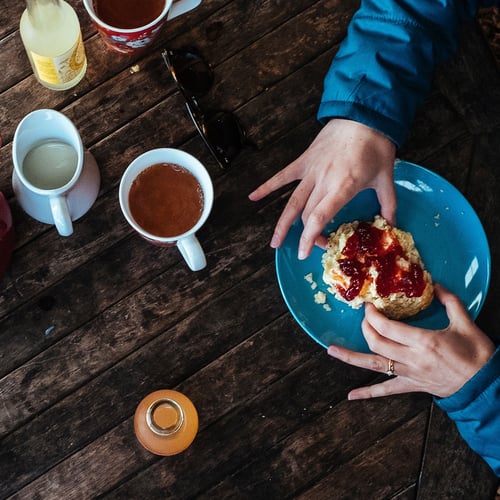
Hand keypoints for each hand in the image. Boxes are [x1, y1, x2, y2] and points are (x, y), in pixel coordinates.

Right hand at [249, 118, 396, 258]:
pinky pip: (282, 176)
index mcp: (342, 187)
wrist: (364, 115)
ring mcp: (310, 171)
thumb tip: (391, 225)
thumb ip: (388, 205)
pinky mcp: (304, 161)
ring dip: (282, 224)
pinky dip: (266, 186)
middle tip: (314, 247)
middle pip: (306, 215)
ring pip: (291, 202)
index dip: (310, 238)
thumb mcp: (386, 178)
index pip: (318, 217)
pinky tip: (252, 197)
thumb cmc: (376, 146)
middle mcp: (322, 181)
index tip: (307, 253)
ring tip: (274, 243)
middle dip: (308, 236)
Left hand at [327, 284, 495, 398]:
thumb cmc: (477, 355)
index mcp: (424, 342)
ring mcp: (409, 374)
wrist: (485, 386)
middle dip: (365, 327)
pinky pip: (386, 390)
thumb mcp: (465, 323)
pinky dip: (368, 393)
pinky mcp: (411, 385)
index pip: (387, 327)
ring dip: (351, 357)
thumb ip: (450, 301)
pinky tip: (351, 396)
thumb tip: (436, 283)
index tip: (368, 305)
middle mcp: (412, 359)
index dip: (373, 315)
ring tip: (331, 350)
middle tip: (363, 316)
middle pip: (376, 342)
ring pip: (373, 365)